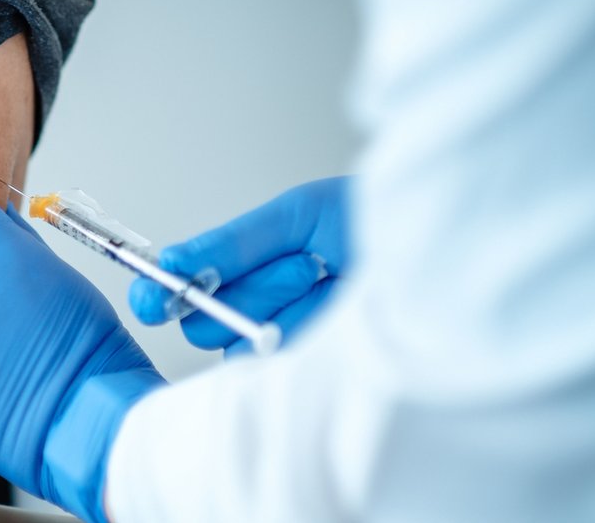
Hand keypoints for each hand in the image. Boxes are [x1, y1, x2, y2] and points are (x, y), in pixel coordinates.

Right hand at [129, 176, 351, 356]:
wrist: (440, 250)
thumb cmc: (373, 223)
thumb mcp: (297, 218)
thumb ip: (232, 243)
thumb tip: (174, 262)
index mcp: (242, 268)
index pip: (182, 290)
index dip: (162, 294)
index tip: (155, 299)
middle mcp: (253, 310)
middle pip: (205, 324)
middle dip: (254, 290)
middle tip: (304, 266)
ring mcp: (279, 347)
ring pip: (241, 346)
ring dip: (290, 307)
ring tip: (334, 282)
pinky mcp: (305, 377)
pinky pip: (278, 366)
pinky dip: (309, 333)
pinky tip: (341, 315)